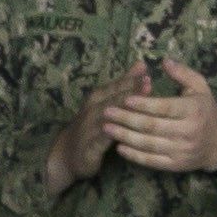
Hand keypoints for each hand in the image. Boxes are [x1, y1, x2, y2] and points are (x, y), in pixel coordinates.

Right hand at [47, 65, 149, 196]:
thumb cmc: (94, 124)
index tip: (147, 72)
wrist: (68, 152)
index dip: (130, 80)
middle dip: (130, 91)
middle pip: (113, 100)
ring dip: (124, 112)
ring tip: (141, 107)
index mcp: (97, 98)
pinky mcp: (89, 147)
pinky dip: (112, 136)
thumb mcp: (107, 102)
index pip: (115, 86)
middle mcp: (91, 111)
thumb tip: (141, 64)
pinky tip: (126, 134)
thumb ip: (124, 84)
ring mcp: (89, 129)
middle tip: (147, 84)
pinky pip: (102, 141)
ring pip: (108, 119)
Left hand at [103, 57, 216, 173]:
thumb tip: (163, 61)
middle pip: (152, 126)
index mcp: (194, 110)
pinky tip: (119, 147)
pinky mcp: (176, 164)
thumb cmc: (206, 110)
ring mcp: (181, 150)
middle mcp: (188, 131)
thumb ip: (182, 74)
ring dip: (125, 136)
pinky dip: (134, 155)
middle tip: (106, 112)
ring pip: (148, 144)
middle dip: (126, 118)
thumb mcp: (200, 87)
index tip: (124, 98)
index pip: (164, 107)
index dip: (143, 104)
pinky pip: (151, 160)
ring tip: (106, 128)